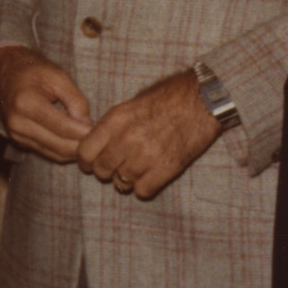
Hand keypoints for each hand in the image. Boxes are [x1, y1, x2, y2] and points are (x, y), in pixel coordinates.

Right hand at [0, 45, 93, 162]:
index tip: (101, 129)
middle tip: (100, 136)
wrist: (2, 75)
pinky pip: (48, 153)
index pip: (62, 127)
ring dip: (75, 150)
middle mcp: (18, 123)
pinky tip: (75, 140)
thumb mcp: (57, 75)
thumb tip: (88, 124)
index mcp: (26, 103)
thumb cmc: (32, 71)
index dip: (85, 132)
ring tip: (89, 138)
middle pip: (60, 145)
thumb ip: (75, 99)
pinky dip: (65, 150)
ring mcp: (16, 135)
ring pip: (56, 154)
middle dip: (83, 144)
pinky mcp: (19, 142)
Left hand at [76, 69, 219, 199]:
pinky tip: (150, 177)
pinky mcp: (167, 168)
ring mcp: (146, 155)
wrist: (202, 100)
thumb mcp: (132, 103)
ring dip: (126, 180)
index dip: (86, 161)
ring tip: (136, 171)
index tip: (92, 163)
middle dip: (106, 171)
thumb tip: (97, 142)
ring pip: (121, 183)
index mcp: (115, 120)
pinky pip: (143, 190)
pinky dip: (144, 187)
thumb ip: (113, 124)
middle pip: (101, 170)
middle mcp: (127, 138)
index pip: (85, 152)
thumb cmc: (168, 97)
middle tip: (116, 168)